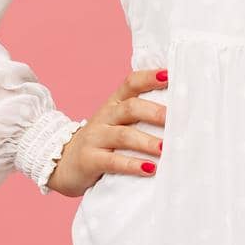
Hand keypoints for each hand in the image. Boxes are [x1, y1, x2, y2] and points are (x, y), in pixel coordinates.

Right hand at [46, 67, 168, 197]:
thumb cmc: (102, 141)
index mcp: (114, 103)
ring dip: (147, 142)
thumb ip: (140, 116)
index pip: (131, 83)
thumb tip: (181, 116)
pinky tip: (149, 169)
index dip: (150, 77)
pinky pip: (112, 161)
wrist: (63, 162)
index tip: (170, 75)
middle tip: (176, 120)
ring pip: (123, 135)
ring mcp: (95, 137)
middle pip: (131, 107)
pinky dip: (132, 165)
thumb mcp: (117, 123)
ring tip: (166, 148)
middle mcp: (105, 116)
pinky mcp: (89, 159)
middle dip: (155, 113)